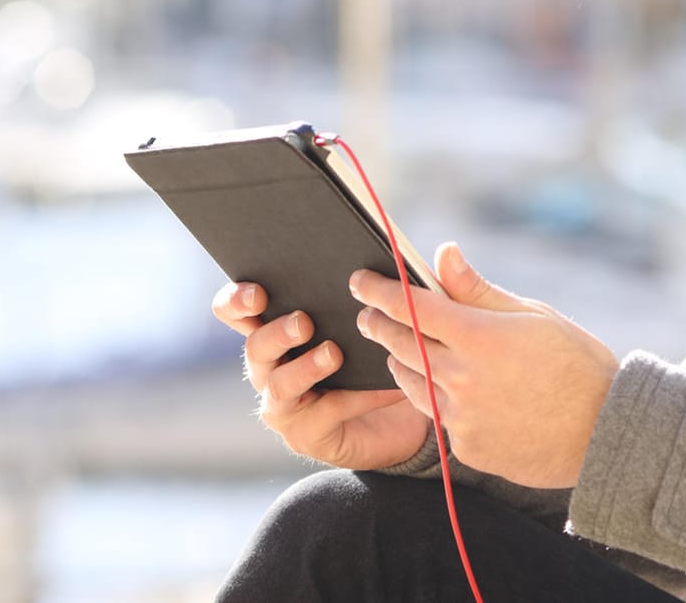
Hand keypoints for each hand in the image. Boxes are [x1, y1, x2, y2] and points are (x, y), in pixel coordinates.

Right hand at [210, 281, 430, 468]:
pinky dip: (353, 399)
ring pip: (278, 385)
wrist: (406, 415)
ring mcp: (285, 403)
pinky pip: (322, 414)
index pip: (237, 310)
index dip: (237, 300)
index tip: (258, 291)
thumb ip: (420, 285)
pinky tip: (384, 387)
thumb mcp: (401, 316)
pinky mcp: (307, 433)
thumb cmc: (387, 353)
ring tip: (333, 353)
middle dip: (275, 332)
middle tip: (304, 321)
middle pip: (254, 346)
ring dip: (305, 367)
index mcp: (278, 326)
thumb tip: (448, 250)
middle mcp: (272, 365)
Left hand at [350, 242, 619, 488]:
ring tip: (402, 347)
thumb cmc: (578, 365)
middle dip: (377, 324)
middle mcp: (462, 378)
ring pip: (409, 382)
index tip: (360, 280)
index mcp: (479, 337)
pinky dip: (435, 396)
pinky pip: (437, 416)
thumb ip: (478, 289)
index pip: (411, 306)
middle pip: (399, 344)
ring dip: (399, 360)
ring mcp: (461, 417)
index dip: (379, 290)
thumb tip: (443, 254)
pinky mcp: (465, 447)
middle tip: (368, 313)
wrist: (603, 435)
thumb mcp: (534, 316)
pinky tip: (445, 386)